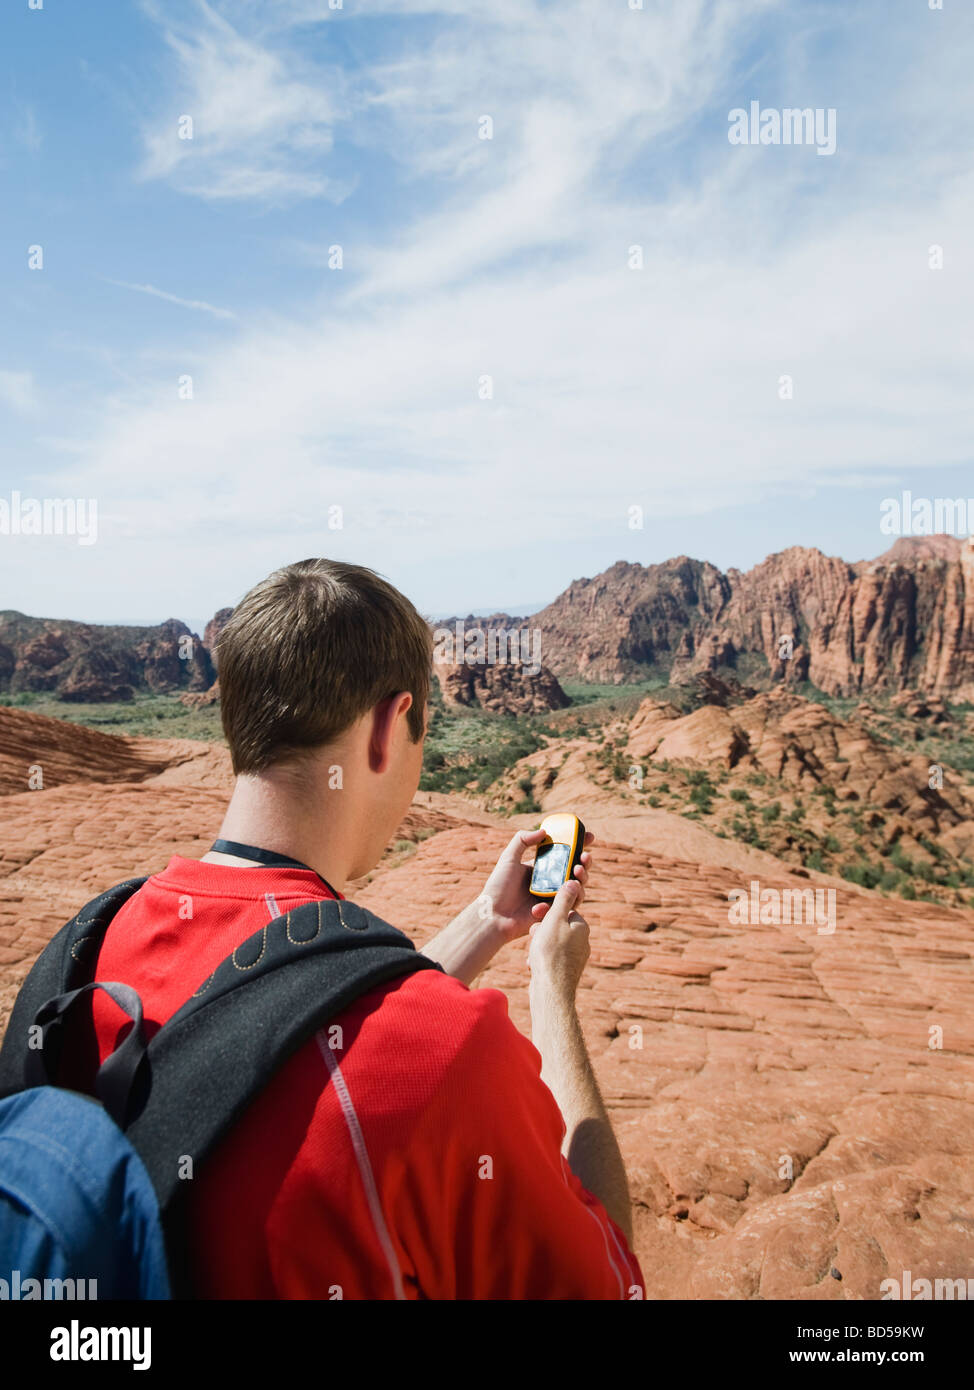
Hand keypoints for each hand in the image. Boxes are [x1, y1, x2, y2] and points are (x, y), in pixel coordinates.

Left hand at [478, 827, 594, 943]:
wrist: (494, 915)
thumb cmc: (498, 887)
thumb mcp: (508, 858)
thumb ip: (522, 840)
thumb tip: (544, 831)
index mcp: (541, 867)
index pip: (563, 853)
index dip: (579, 844)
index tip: (589, 836)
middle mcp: (550, 881)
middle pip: (575, 869)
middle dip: (585, 861)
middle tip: (585, 856)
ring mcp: (554, 896)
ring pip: (578, 885)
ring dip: (583, 877)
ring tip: (577, 871)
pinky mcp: (555, 911)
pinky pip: (571, 903)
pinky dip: (573, 895)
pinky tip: (566, 889)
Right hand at [527, 878, 589, 995]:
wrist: (550, 991)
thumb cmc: (550, 953)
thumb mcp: (554, 919)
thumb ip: (563, 899)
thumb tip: (574, 881)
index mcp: (581, 927)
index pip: (564, 910)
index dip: (547, 910)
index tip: (536, 913)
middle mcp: (582, 942)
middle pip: (557, 926)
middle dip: (542, 928)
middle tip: (533, 934)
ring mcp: (575, 958)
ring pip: (552, 943)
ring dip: (539, 944)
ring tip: (534, 952)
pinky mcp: (566, 971)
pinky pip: (550, 958)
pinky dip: (541, 959)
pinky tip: (534, 965)